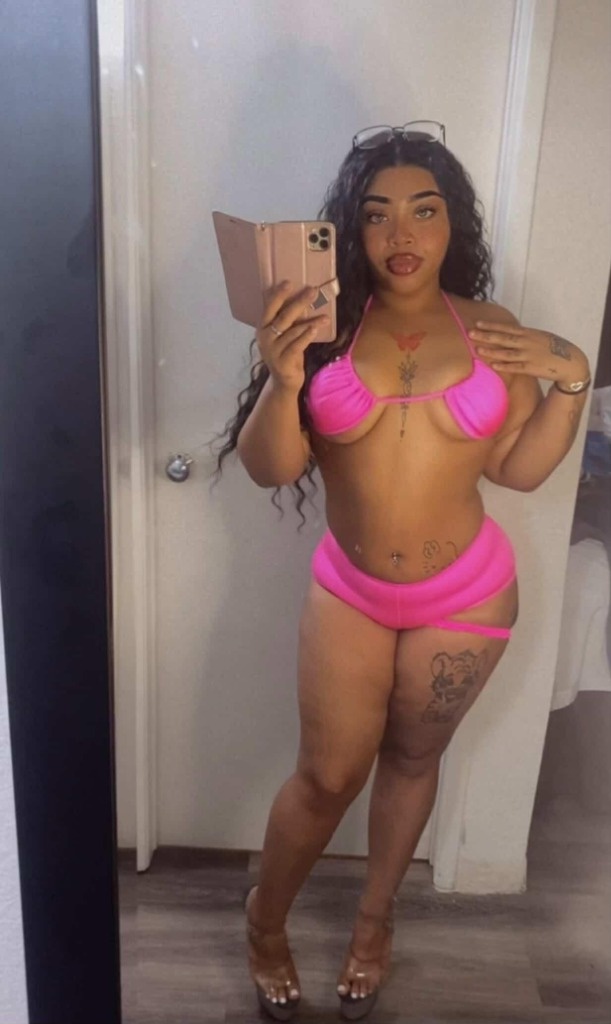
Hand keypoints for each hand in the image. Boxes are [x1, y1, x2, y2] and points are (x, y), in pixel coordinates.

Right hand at [256, 281, 331, 392]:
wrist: (283, 382)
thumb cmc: (286, 353)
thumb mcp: (284, 336)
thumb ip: (288, 322)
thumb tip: (305, 300)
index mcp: (262, 328)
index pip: (269, 307)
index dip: (278, 295)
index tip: (289, 282)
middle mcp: (265, 338)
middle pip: (283, 316)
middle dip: (299, 302)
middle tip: (313, 291)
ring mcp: (273, 350)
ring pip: (293, 331)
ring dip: (311, 321)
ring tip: (325, 316)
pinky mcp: (283, 362)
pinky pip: (297, 345)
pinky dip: (307, 336)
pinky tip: (316, 329)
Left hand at [469, 321, 589, 387]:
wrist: (569, 362)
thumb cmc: (553, 348)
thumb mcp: (538, 337)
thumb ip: (524, 336)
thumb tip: (509, 335)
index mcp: (528, 333)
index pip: (506, 328)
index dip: (492, 326)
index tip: (478, 323)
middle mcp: (527, 342)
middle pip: (503, 338)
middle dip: (486, 335)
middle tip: (471, 333)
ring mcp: (529, 355)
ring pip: (507, 352)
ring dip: (492, 351)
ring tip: (478, 350)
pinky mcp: (531, 368)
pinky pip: (515, 367)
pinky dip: (504, 366)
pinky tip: (493, 365)